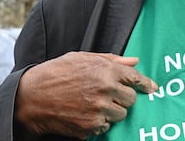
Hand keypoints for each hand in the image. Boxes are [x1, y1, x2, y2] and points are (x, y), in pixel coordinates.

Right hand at [14, 52, 157, 138]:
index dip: (146, 84)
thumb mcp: (82, 58)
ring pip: (121, 115)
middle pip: (131, 100)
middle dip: (124, 98)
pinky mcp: (91, 126)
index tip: (152, 88)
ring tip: (95, 104)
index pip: (136, 79)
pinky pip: (107, 126)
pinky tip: (86, 113)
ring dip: (113, 111)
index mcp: (106, 70)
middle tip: (110, 95)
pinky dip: (101, 122)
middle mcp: (106, 90)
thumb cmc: (56, 73)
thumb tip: (134, 62)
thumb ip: (111, 60)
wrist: (32, 97)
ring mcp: (99, 110)